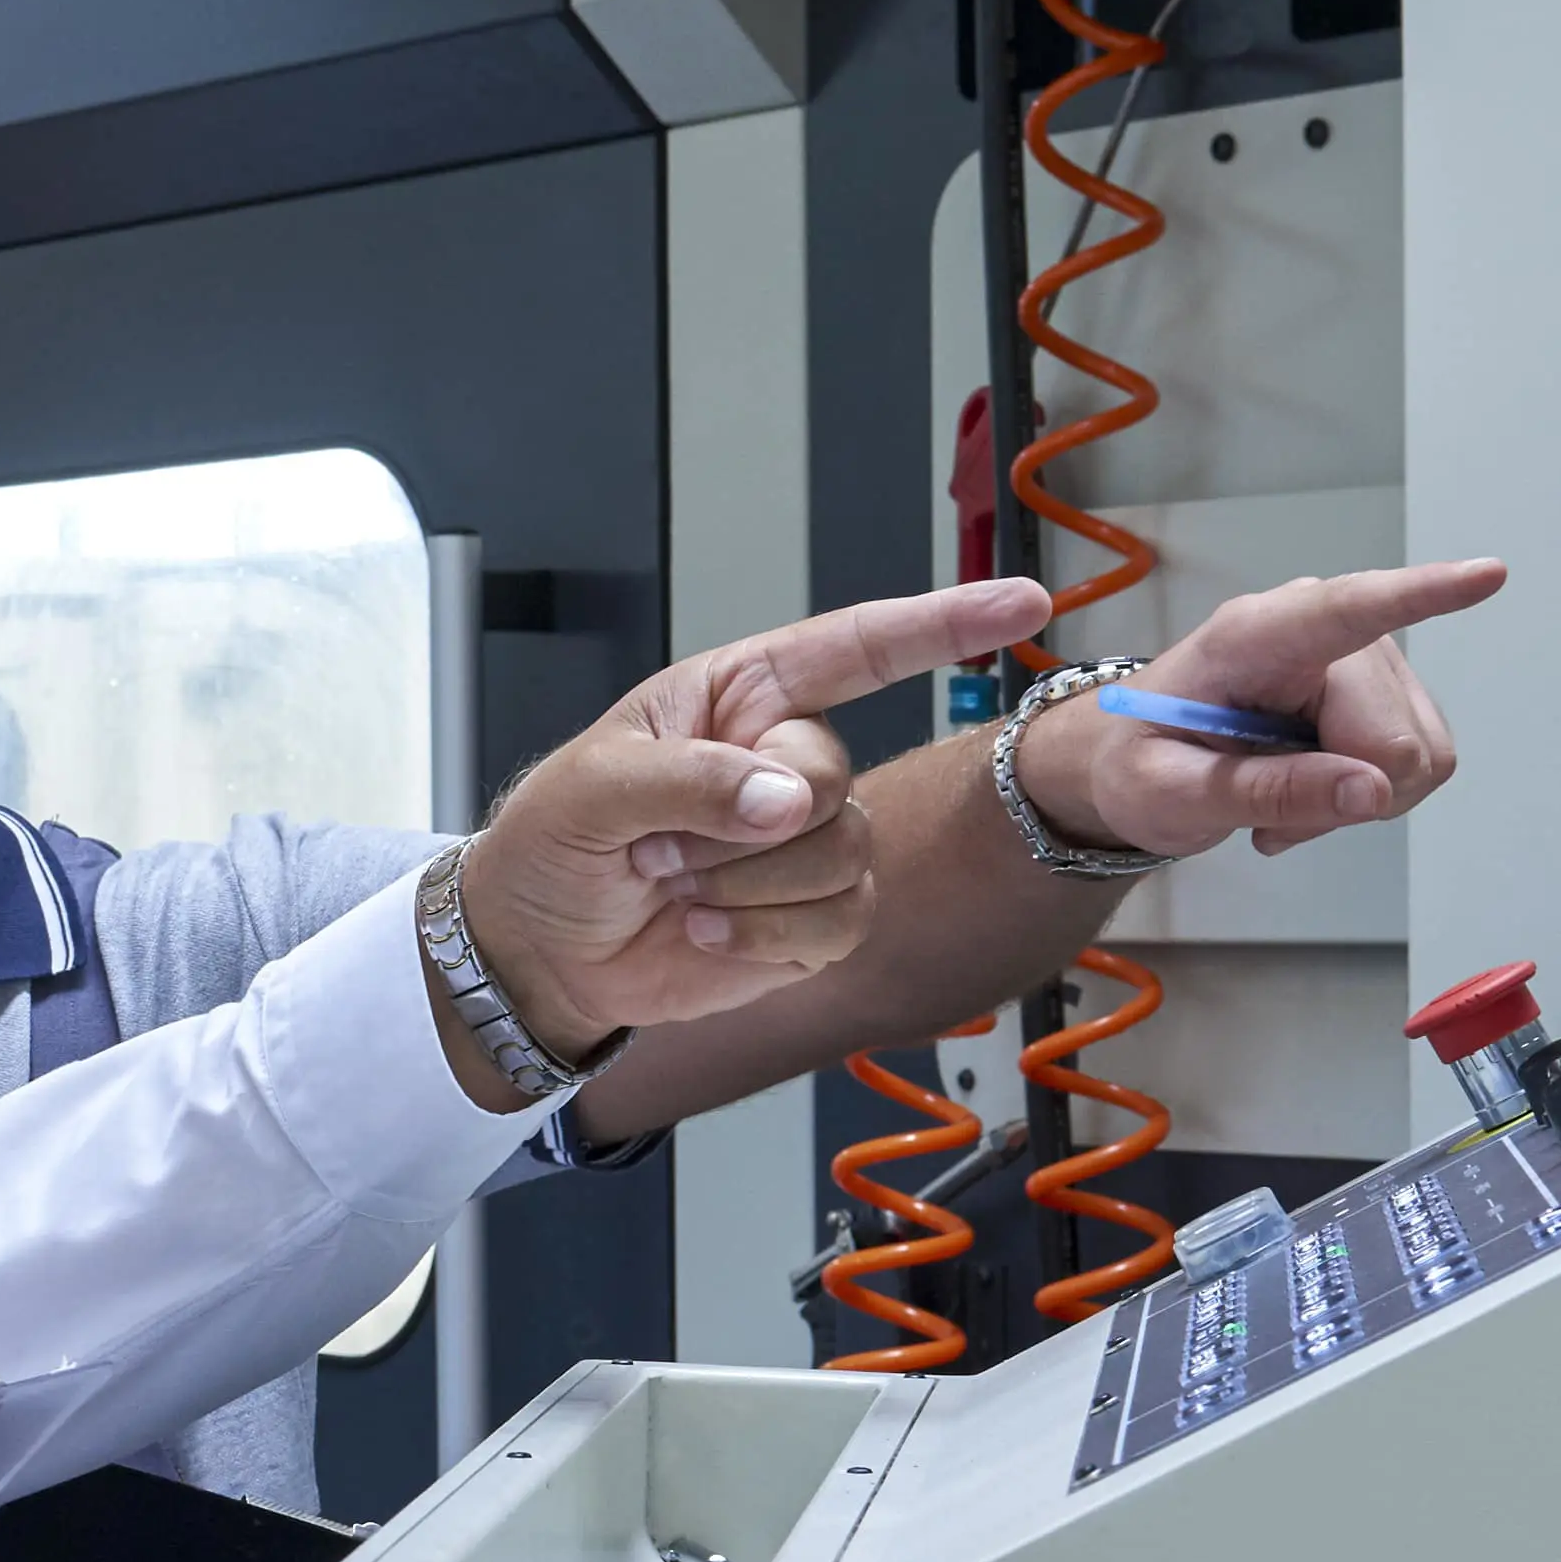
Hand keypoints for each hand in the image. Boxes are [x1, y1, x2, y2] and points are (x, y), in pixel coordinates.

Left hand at [448, 578, 1064, 1070]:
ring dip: (744, 884)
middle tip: (656, 846)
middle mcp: (785, 760)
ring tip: (673, 883)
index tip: (1022, 606)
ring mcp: (808, 842)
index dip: (943, 624)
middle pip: (836, 775)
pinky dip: (763, 933)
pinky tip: (703, 927)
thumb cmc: (552, 846)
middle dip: (743, 824)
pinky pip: (838, 920)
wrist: (538, 955)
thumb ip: (691, 779)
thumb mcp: (592, 790)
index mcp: (740, 696)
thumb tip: (791, 799)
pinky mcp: (815, 919)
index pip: (856, 649)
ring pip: (843, 854)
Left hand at [1021, 557, 1508, 858]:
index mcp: (1255, 635)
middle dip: (1345, 795)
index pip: (1349, 608)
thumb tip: (1374, 791)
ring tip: (1278, 800)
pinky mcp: (1387, 690)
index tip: (1488, 574)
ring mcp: (1364, 658)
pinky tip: (1309, 790)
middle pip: (1396, 739)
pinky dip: (1367, 795)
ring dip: (1355, 799)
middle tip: (1266, 815)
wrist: (1137, 760)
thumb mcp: (1173, 793)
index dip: (1421, 594)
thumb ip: (1266, 791)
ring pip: (1418, 757)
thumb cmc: (1138, 762)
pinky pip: (1419, 765)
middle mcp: (1324, 630)